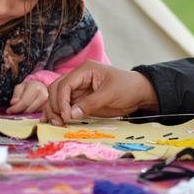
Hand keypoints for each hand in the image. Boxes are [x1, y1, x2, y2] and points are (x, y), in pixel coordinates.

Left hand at [6, 80, 47, 113]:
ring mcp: (47, 104)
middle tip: (15, 110)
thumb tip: (13, 103)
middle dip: (20, 111)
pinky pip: (37, 117)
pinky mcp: (48, 110)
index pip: (24, 102)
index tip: (9, 111)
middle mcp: (44, 96)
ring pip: (33, 115)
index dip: (15, 108)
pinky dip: (31, 115)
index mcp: (36, 88)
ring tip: (23, 108)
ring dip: (26, 113)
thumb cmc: (30, 87)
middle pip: (28, 110)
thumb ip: (16, 95)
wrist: (41, 87)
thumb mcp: (20, 87)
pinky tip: (29, 110)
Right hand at [41, 60, 157, 125]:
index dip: (62, 100)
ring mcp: (78, 90)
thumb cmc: (127, 88)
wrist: (139, 94)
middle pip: (56, 90)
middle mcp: (78, 78)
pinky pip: (66, 106)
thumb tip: (70, 114)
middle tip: (59, 121)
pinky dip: (59, 113)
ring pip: (57, 98)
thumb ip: (90, 103)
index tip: (66, 116)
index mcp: (84, 70)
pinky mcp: (81, 100)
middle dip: (54, 105)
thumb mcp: (110, 94)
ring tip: (56, 123)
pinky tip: (55, 121)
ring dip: (54, 110)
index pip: (65, 84)